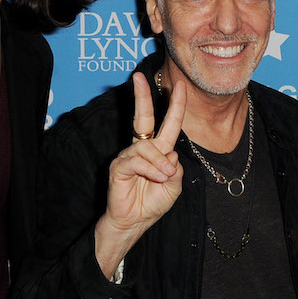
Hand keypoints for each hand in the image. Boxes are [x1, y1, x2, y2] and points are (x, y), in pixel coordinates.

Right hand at [94, 73, 185, 275]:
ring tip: (163, 178)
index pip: (166, 123)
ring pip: (148, 147)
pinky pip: (137, 160)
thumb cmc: (152, 203)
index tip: (179, 85)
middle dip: (143, 96)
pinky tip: (154, 178)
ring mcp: (128, 155)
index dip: (174, 105)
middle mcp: (142, 148)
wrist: (135, 222)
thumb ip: (175, 167)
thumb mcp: (174, 184)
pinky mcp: (119, 166)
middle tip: (140, 76)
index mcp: (158, 150)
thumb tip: (169, 153)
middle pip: (143, 117)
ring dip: (159, 163)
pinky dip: (150, 169)